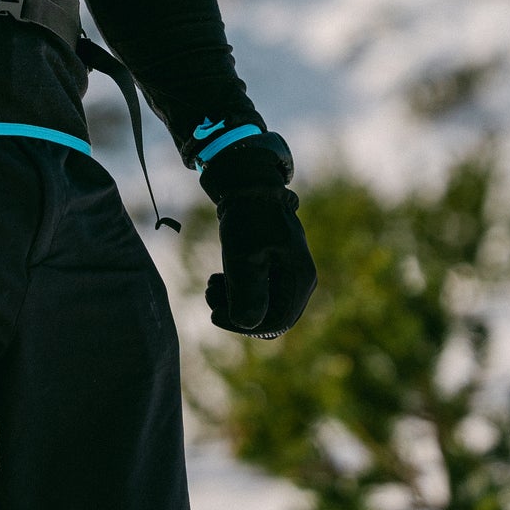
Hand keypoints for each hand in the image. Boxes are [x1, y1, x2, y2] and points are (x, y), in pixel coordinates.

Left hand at [206, 185, 315, 338]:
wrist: (248, 184)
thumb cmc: (248, 217)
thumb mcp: (243, 256)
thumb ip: (248, 293)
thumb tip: (248, 325)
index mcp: (299, 278)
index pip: (276, 323)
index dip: (244, 326)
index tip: (215, 314)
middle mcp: (299, 278)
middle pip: (269, 316)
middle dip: (238, 312)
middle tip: (210, 295)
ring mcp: (288, 271)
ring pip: (262, 304)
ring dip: (235, 300)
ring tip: (211, 285)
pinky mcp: (274, 264)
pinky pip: (258, 290)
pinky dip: (238, 289)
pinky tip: (218, 278)